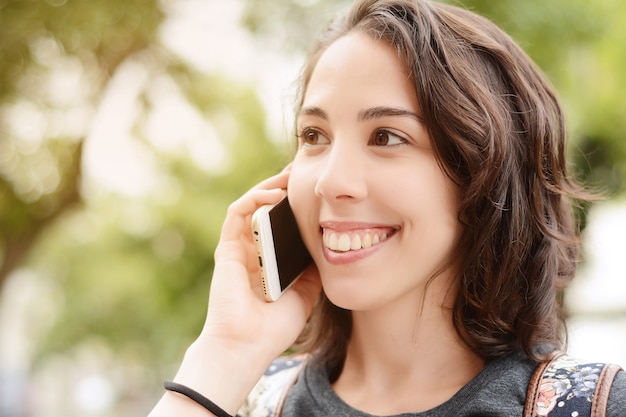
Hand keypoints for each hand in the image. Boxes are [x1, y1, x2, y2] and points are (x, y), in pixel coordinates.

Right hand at [150, 168, 320, 416]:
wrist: (248, 347)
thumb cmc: (273, 328)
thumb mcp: (304, 295)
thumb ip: (312, 272)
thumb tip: (328, 251)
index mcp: (269, 262)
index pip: (280, 225)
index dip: (295, 206)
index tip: (316, 192)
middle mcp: (252, 251)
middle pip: (266, 211)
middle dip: (283, 189)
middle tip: (304, 172)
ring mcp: (238, 249)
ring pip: (251, 206)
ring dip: (269, 187)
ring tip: (290, 176)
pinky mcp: (227, 249)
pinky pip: (238, 214)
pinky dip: (254, 199)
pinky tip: (274, 195)